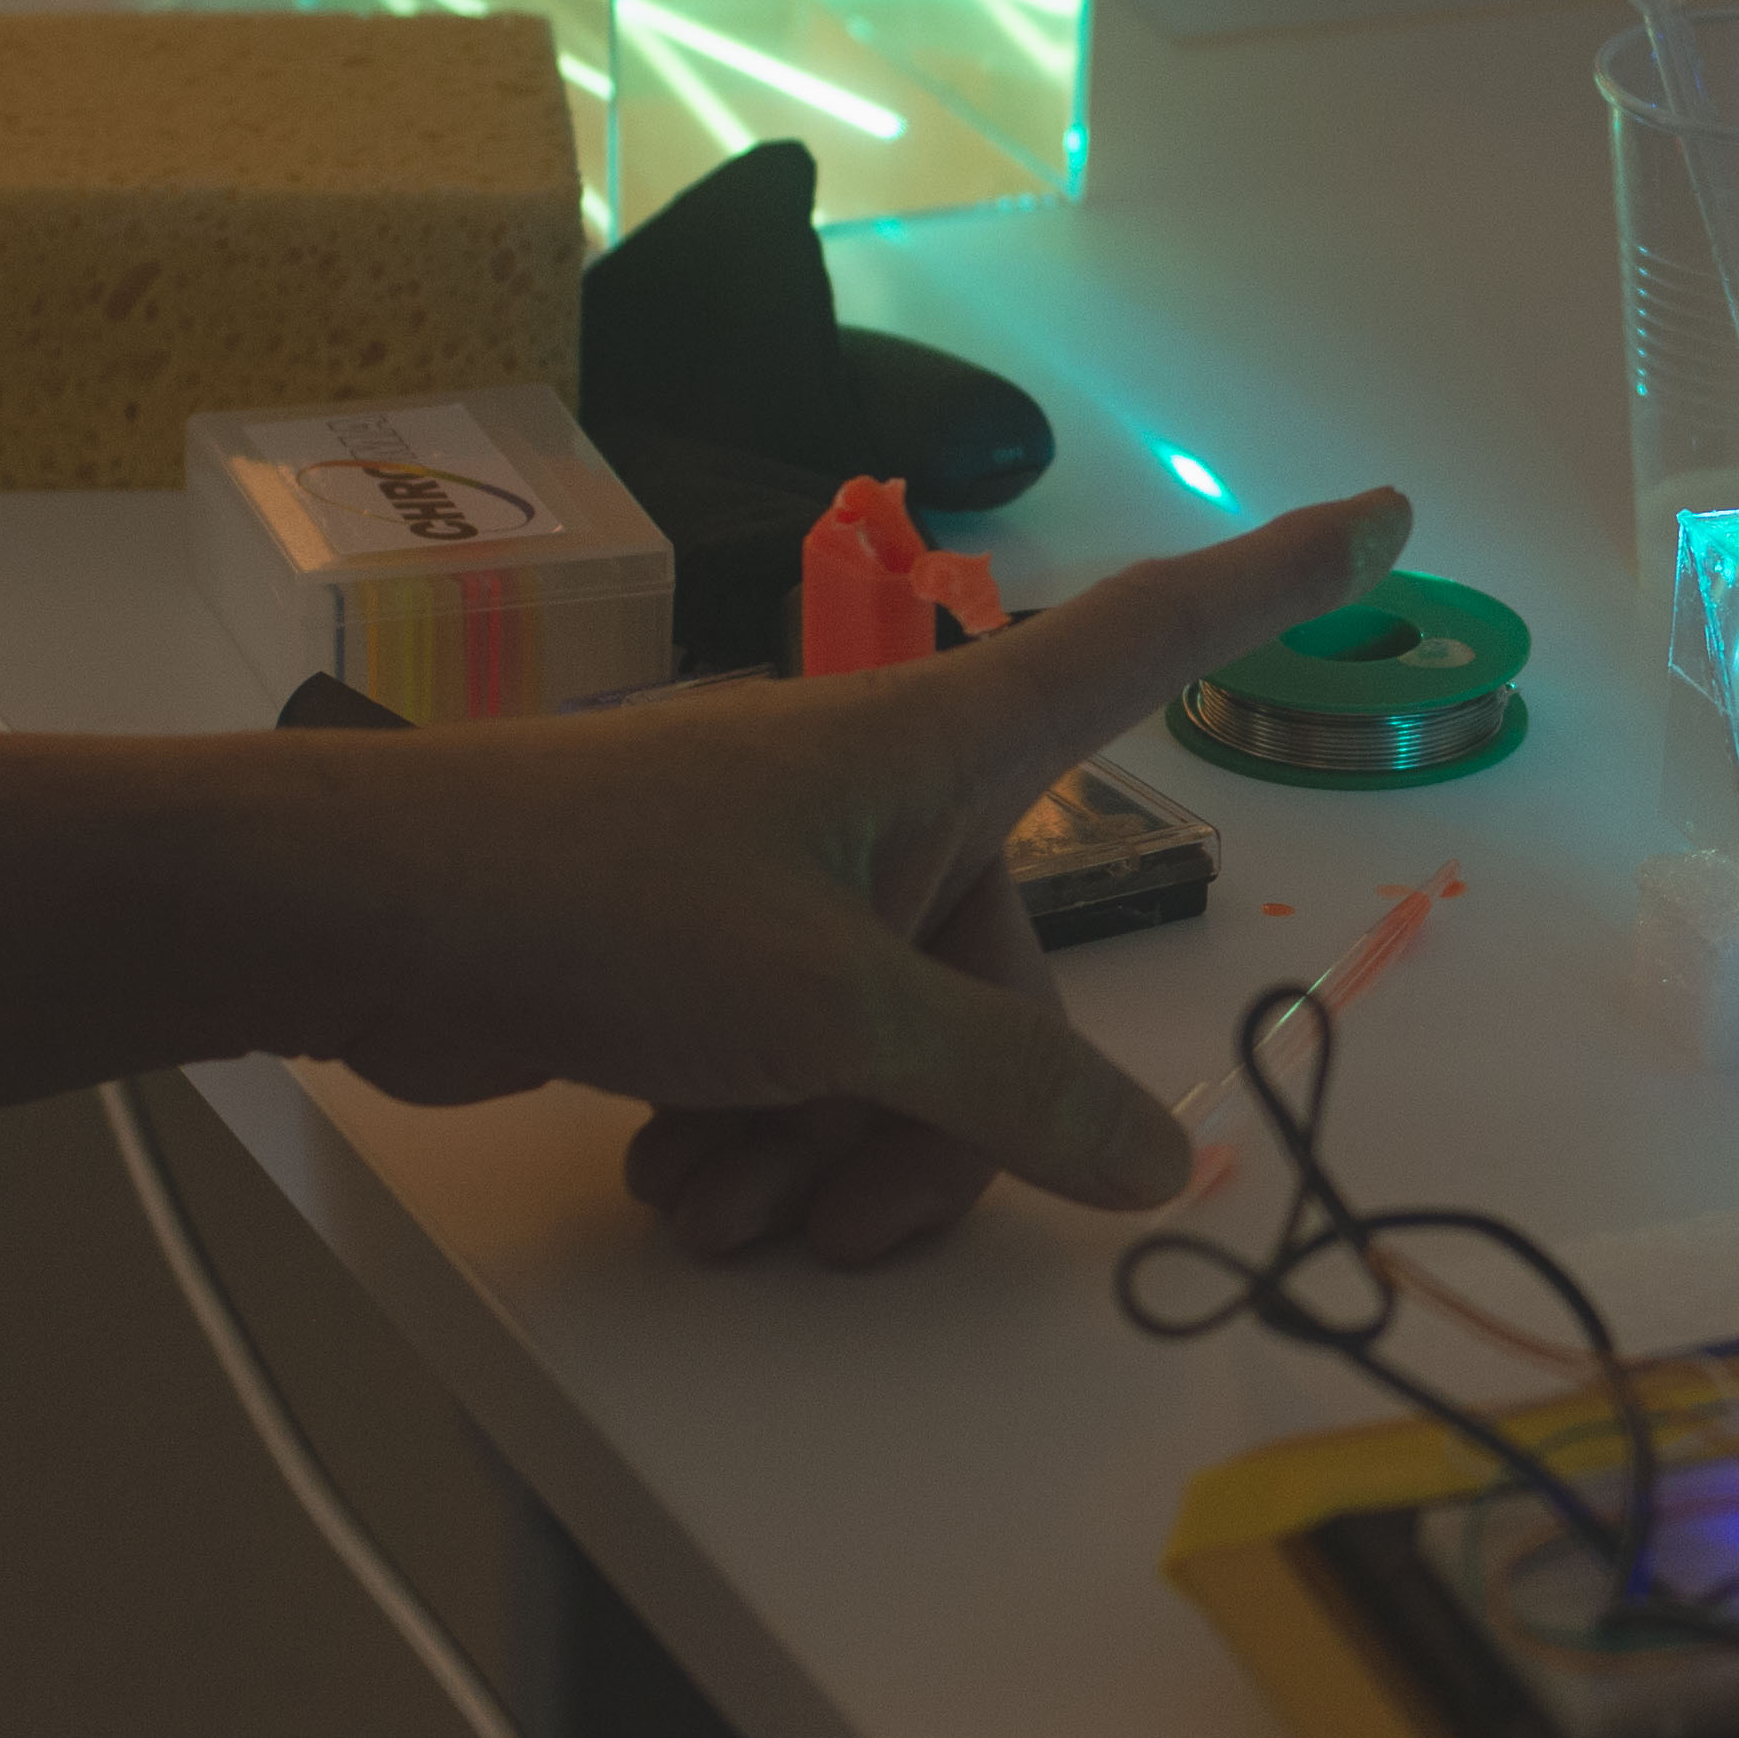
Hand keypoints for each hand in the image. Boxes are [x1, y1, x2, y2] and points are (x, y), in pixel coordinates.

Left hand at [261, 483, 1408, 1264]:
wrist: (357, 924)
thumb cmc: (606, 904)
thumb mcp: (837, 1012)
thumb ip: (1007, 1095)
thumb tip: (1158, 1168)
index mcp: (939, 748)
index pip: (1146, 641)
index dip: (1271, 585)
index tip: (1381, 512)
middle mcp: (879, 805)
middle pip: (1007, 983)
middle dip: (938, 1132)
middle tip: (847, 1226)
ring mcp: (786, 886)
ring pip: (893, 1059)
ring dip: (824, 1162)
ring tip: (723, 1211)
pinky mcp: (697, 962)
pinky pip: (793, 1077)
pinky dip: (750, 1147)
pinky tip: (673, 1191)